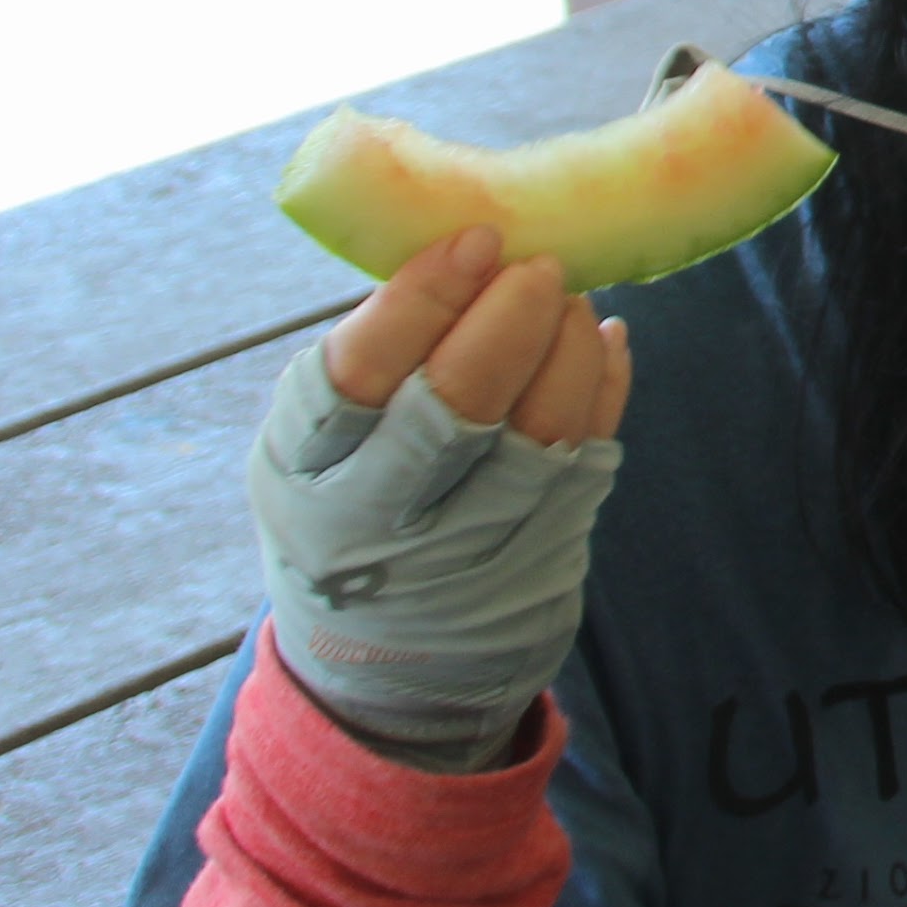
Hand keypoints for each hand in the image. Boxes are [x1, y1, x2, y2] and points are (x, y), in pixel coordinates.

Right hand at [244, 227, 629, 770]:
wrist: (388, 665)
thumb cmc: (351, 505)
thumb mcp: (320, 446)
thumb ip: (376, 357)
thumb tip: (466, 242)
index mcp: (304, 469)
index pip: (357, 374)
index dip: (421, 299)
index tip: (475, 240)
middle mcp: (378, 519)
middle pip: (455, 408)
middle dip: (508, 321)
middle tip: (540, 265)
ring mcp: (467, 548)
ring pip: (538, 435)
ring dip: (568, 349)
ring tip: (571, 296)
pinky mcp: (540, 559)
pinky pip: (587, 456)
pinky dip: (602, 386)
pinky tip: (601, 340)